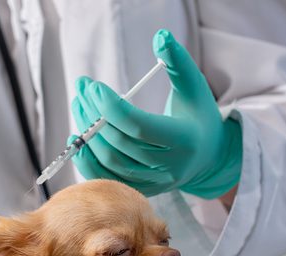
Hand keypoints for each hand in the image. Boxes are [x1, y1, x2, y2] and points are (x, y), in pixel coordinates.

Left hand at [71, 29, 242, 198]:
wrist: (207, 156)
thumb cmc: (197, 114)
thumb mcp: (193, 86)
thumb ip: (177, 62)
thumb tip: (160, 36)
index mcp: (183, 140)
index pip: (139, 126)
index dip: (112, 108)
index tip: (94, 87)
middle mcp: (169, 166)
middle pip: (121, 143)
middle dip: (96, 115)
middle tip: (82, 90)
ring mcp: (154, 181)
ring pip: (111, 162)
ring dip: (88, 135)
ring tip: (79, 106)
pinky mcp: (141, 189)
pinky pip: (108, 178)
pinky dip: (89, 161)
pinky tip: (78, 140)